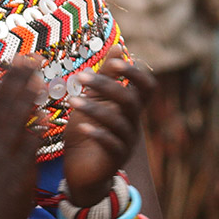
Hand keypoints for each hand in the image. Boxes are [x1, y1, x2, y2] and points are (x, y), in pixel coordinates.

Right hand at [0, 57, 46, 218]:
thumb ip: (10, 139)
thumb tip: (27, 118)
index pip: (0, 102)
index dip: (10, 80)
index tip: (21, 59)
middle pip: (4, 105)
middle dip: (17, 81)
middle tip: (31, 57)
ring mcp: (4, 158)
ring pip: (13, 124)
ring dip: (25, 101)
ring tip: (38, 80)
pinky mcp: (15, 175)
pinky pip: (25, 151)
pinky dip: (33, 135)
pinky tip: (43, 121)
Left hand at [62, 49, 155, 207]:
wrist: (80, 171)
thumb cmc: (87, 131)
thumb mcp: (94, 100)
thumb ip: (106, 77)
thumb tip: (118, 47)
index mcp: (130, 108)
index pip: (147, 87)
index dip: (135, 73)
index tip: (115, 62)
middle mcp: (133, 124)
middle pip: (131, 101)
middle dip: (108, 86)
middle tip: (81, 77)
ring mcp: (126, 143)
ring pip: (119, 123)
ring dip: (95, 109)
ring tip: (72, 101)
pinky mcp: (115, 160)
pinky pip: (112, 145)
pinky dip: (98, 134)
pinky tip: (81, 126)